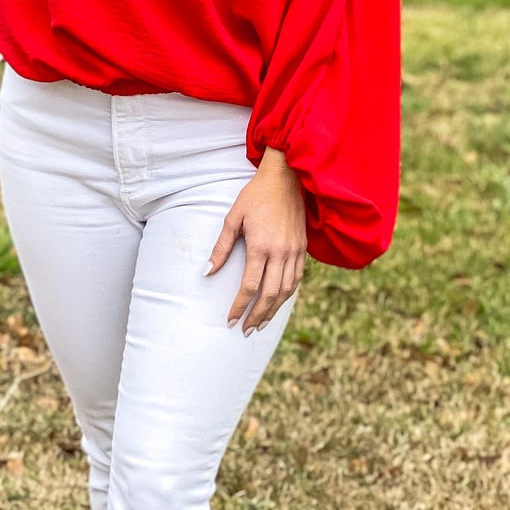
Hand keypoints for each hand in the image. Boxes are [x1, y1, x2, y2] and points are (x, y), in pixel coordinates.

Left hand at [206, 148, 306, 334]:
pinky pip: (297, 278)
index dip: (239, 306)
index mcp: (261, 246)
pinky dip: (287, 295)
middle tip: (246, 330)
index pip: (249, 286)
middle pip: (270, 295)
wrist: (286, 179)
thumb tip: (207, 272)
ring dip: (273, 310)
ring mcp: (295, 251)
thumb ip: (221, 248)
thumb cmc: (255, 196)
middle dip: (257, 316)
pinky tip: (278, 303)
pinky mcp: (303, 248)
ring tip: (261, 324)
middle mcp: (281, 252)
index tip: (230, 320)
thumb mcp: (233, 219)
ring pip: (286, 291)